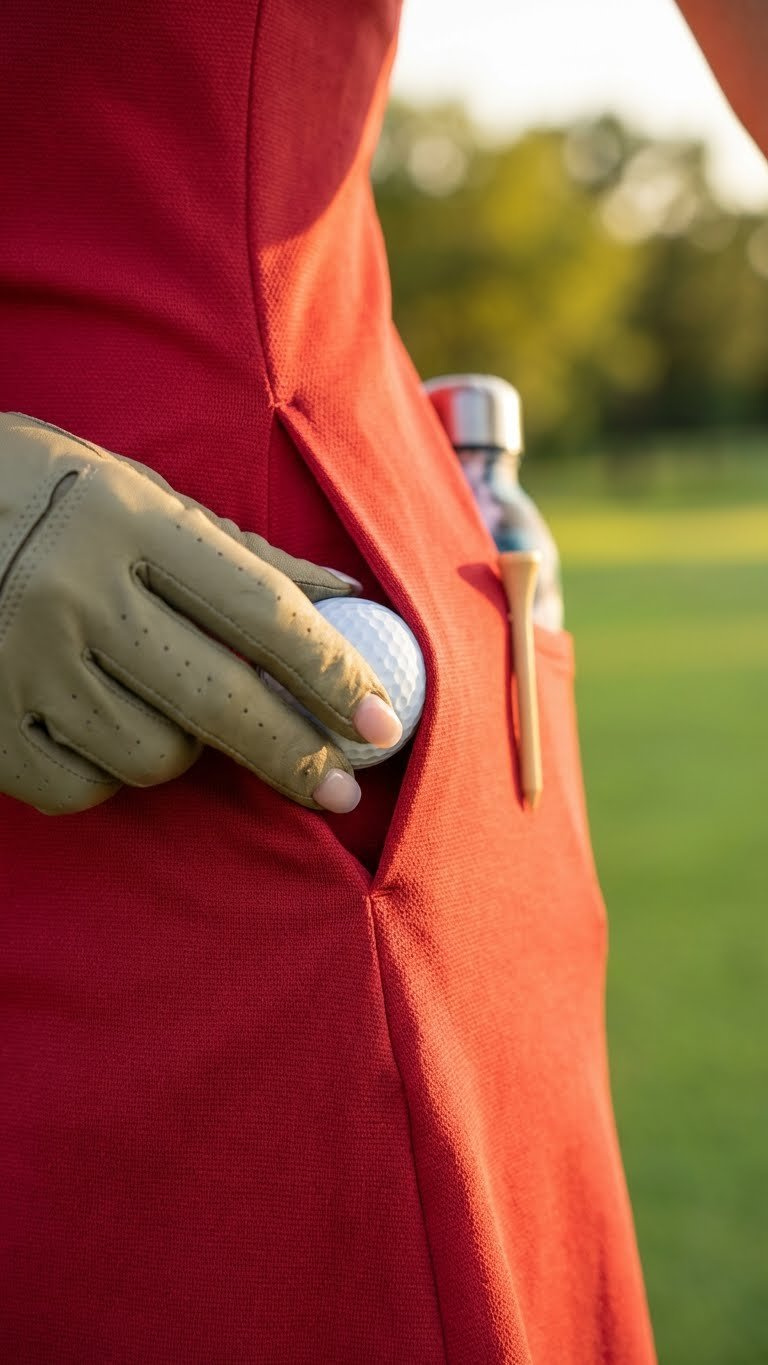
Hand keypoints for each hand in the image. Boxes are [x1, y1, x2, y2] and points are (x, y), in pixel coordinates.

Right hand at [0, 414, 401, 814]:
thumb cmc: (29, 490)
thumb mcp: (127, 489)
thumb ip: (232, 549)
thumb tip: (342, 599)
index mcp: (122, 517)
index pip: (259, 609)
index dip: (333, 671)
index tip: (383, 719)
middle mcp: (71, 591)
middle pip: (220, 700)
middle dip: (297, 753)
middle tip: (343, 787)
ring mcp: (17, 663)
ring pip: (154, 754)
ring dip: (184, 748)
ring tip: (162, 704)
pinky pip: (82, 787)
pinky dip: (108, 773)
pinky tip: (97, 728)